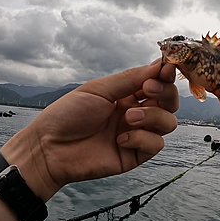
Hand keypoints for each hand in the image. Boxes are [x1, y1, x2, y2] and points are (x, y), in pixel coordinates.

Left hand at [1, 59, 177, 199]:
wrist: (50, 148)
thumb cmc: (68, 115)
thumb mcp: (99, 89)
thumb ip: (131, 79)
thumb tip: (159, 65)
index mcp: (127, 95)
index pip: (158, 83)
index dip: (165, 76)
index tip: (165, 69)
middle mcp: (136, 113)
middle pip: (169, 102)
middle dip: (165, 94)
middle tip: (148, 90)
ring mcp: (137, 134)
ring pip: (168, 123)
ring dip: (152, 116)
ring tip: (127, 118)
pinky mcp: (136, 155)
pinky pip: (156, 144)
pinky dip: (142, 139)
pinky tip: (120, 140)